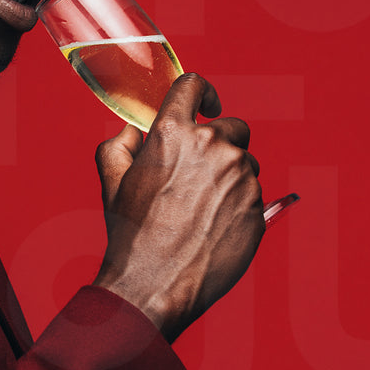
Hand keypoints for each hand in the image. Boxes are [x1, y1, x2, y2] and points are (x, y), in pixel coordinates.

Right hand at [91, 73, 263, 338]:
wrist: (156, 283)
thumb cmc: (131, 233)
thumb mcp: (112, 182)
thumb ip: (119, 145)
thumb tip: (133, 132)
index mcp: (173, 133)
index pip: (194, 85)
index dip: (202, 92)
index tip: (206, 104)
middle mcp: (212, 146)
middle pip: (231, 126)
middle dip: (218, 143)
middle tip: (198, 175)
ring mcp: (240, 175)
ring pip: (245, 162)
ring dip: (230, 176)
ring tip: (203, 209)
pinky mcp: (258, 204)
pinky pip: (254, 193)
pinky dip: (239, 203)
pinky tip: (214, 227)